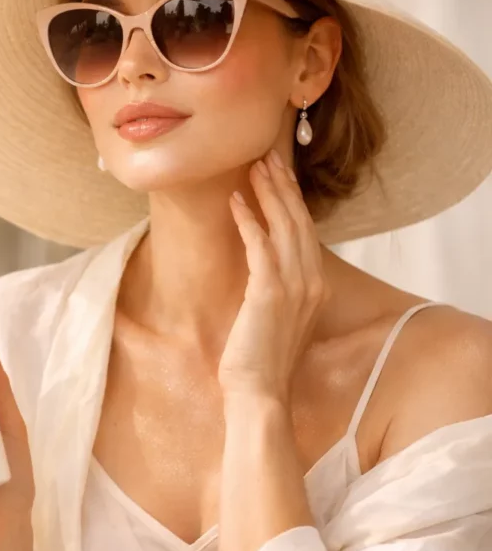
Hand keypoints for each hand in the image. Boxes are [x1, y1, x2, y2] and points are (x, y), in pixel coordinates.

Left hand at [218, 150, 330, 406]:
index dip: (293, 199)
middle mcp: (312, 281)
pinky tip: (236, 201)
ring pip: (284, 226)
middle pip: (299, 221)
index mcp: (315, 285)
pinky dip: (249, 220)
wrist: (259, 394)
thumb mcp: (277, 316)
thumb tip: (264, 265)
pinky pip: (260, 245)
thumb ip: (278, 287)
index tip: (280, 173)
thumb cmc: (262, 359)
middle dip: (283, 186)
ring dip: (268, 193)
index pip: (306, 231)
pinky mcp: (270, 293)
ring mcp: (294, 286)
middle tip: (267, 156)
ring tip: (254, 167)